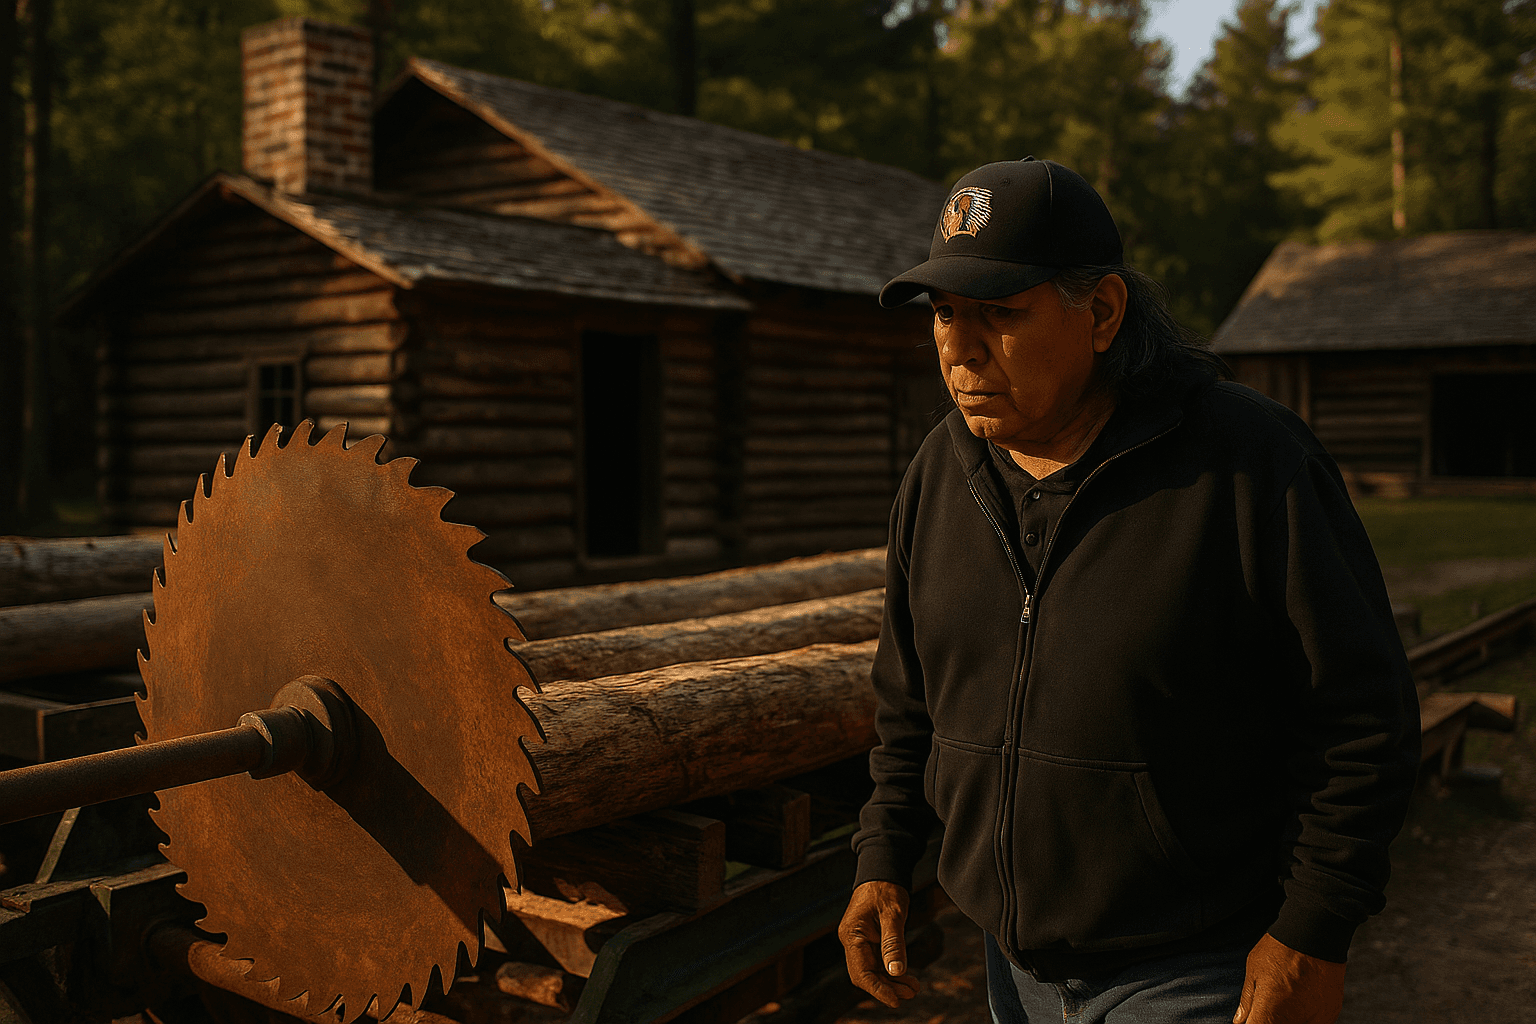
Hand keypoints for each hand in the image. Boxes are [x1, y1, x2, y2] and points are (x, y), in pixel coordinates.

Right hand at [838, 880, 920, 1006]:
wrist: (883, 870)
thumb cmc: (886, 888)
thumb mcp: (893, 915)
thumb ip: (893, 944)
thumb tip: (896, 972)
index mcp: (852, 934)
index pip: (861, 972)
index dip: (878, 990)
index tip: (897, 1000)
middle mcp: (851, 940)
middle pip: (865, 975)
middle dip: (887, 988)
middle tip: (910, 994)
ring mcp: (858, 940)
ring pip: (872, 970)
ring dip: (891, 981)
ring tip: (913, 988)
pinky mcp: (867, 940)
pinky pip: (877, 962)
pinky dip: (890, 971)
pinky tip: (906, 977)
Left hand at [1233, 932, 1346, 1023]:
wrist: (1314, 934)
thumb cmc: (1279, 950)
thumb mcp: (1254, 971)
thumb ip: (1248, 1001)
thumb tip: (1240, 1021)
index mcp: (1269, 1011)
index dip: (1251, 1023)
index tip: (1252, 1016)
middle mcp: (1293, 1020)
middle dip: (1270, 1019)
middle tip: (1268, 1005)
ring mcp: (1315, 1020)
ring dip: (1288, 1019)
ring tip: (1284, 1000)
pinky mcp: (1330, 1015)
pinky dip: (1304, 1018)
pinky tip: (1299, 1003)